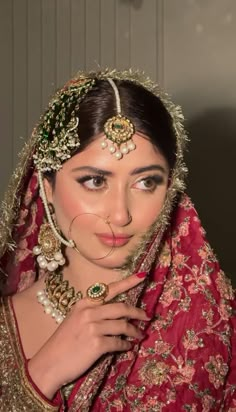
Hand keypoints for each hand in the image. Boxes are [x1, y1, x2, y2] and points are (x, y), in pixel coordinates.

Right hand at [28, 272, 148, 398]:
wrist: (49, 363)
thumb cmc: (63, 342)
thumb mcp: (75, 320)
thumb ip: (93, 313)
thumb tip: (116, 314)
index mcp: (84, 303)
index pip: (110, 289)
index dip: (128, 282)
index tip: (142, 277)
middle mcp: (89, 312)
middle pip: (121, 307)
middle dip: (137, 312)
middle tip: (147, 317)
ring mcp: (93, 327)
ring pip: (123, 325)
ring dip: (134, 331)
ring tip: (140, 335)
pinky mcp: (97, 344)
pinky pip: (118, 343)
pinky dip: (126, 345)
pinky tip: (128, 348)